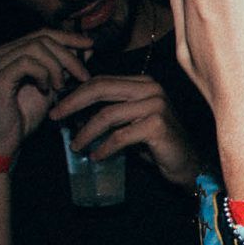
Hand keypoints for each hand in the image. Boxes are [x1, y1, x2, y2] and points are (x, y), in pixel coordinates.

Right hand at [0, 29, 92, 157]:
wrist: (7, 139)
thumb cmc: (27, 114)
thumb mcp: (53, 86)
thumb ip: (65, 66)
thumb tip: (87, 48)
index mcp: (11, 52)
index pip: (42, 33)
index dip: (68, 37)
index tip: (90, 45)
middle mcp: (0, 53)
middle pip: (41, 38)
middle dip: (68, 55)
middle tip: (83, 75)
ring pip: (35, 48)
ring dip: (57, 66)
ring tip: (62, 85)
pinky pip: (27, 63)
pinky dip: (43, 74)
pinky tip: (47, 89)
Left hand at [48, 75, 202, 188]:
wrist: (188, 164)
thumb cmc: (157, 144)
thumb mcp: (131, 123)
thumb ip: (110, 113)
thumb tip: (74, 115)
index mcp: (143, 83)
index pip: (103, 81)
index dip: (77, 92)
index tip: (58, 107)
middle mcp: (151, 89)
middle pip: (102, 89)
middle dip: (73, 103)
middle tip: (55, 117)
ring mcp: (156, 105)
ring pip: (108, 115)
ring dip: (86, 132)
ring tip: (76, 146)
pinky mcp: (157, 125)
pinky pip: (120, 136)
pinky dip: (105, 147)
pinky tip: (96, 156)